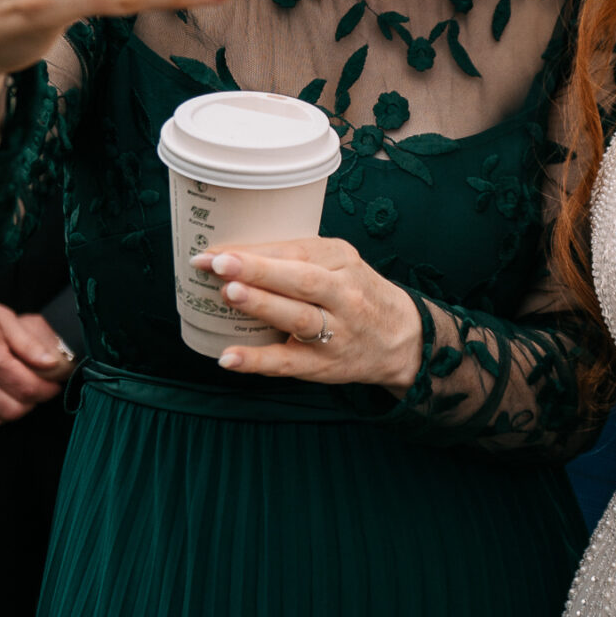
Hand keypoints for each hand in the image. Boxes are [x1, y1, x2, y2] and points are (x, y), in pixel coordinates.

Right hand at [0, 293, 73, 431]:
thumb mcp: (2, 317)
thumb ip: (28, 343)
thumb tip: (52, 364)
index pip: (28, 389)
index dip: (47, 391)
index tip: (53, 386)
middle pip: (14, 410)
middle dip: (31, 402)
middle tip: (34, 389)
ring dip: (9, 412)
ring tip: (12, 395)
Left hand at [198, 238, 422, 391]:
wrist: (402, 338)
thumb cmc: (355, 294)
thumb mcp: (337, 264)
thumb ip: (295, 258)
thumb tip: (229, 255)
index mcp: (340, 260)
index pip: (294, 251)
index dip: (253, 251)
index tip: (214, 252)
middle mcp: (343, 294)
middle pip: (301, 280)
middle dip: (258, 270)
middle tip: (219, 264)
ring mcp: (336, 332)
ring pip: (299, 317)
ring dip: (263, 305)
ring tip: (229, 295)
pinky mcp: (325, 365)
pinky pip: (289, 363)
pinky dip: (258, 361)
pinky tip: (230, 357)